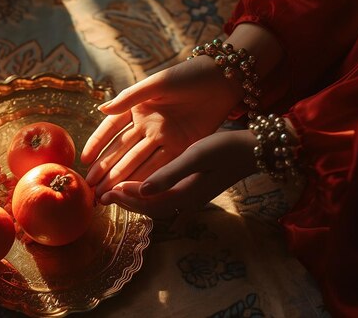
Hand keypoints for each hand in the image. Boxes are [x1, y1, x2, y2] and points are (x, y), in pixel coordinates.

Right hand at [81, 55, 243, 196]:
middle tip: (90, 186)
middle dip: (105, 169)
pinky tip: (133, 190)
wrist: (222, 80)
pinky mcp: (181, 147)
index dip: (97, 144)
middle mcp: (147, 125)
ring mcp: (163, 138)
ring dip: (122, 177)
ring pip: (137, 161)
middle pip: (121, 150)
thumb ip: (129, 98)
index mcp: (137, 108)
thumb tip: (100, 109)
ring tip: (105, 193)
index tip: (84, 160)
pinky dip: (146, 177)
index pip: (111, 129)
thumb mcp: (156, 83)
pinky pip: (160, 165)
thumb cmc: (186, 75)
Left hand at [98, 130, 256, 219]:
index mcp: (185, 195)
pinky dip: (149, 195)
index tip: (108, 191)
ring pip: (157, 205)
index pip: (148, 203)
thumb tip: (141, 190)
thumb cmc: (225, 149)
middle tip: (103, 196)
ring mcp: (191, 196)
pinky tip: (140, 187)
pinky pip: (166, 198)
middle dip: (126, 203)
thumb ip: (169, 175)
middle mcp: (186, 200)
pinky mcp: (194, 188)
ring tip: (115, 192)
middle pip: (150, 209)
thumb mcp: (196, 156)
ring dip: (135, 200)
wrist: (254, 150)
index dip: (127, 198)